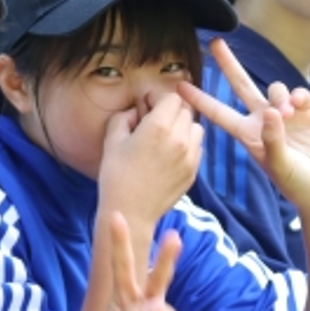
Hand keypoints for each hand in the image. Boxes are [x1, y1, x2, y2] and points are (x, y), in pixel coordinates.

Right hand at [98, 92, 203, 228]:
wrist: (130, 212)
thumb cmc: (116, 176)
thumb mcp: (111, 141)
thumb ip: (123, 117)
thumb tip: (134, 111)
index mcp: (159, 127)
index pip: (172, 98)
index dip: (158, 99)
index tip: (147, 106)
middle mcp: (180, 139)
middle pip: (185, 111)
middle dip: (170, 111)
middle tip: (154, 120)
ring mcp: (190, 157)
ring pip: (196, 127)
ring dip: (182, 126)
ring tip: (166, 136)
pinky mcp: (193, 172)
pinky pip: (198, 148)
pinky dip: (188, 145)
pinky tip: (171, 154)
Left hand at [179, 38, 309, 213]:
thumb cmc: (297, 183)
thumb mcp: (280, 165)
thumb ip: (273, 140)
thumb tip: (270, 112)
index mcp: (248, 134)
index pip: (219, 112)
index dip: (199, 99)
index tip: (179, 86)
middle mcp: (263, 120)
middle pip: (241, 85)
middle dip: (229, 64)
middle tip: (216, 42)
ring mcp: (285, 114)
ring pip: (274, 88)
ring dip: (278, 96)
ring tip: (288, 114)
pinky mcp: (307, 111)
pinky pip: (297, 92)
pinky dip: (297, 96)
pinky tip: (300, 107)